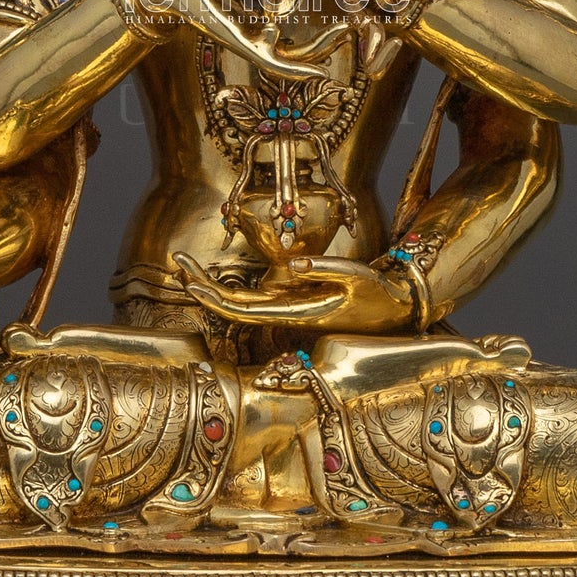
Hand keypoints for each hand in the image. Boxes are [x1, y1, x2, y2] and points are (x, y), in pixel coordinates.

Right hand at [141, 0, 342, 78]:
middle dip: (315, 47)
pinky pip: (274, 17)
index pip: (265, 58)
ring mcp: (243, 24)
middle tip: (345, 31)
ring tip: (340, 17)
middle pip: (283, 51)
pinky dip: (294, 11)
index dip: (293, 70)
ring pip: (284, 35)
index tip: (321, 74)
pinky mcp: (243, 14)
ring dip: (310, 30)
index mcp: (228, 31)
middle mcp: (240, 32)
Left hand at [175, 252, 413, 333]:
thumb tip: (294, 264)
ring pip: (241, 303)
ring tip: (186, 265)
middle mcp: (286, 315)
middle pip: (233, 307)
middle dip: (202, 287)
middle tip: (177, 261)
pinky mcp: (295, 302)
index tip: (189, 279)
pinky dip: (233, 287)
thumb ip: (328, 270)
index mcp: (296, 313)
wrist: (399, 310)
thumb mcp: (360, 277)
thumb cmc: (380, 295)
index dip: (213, 297)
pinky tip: (218, 277)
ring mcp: (289, 309)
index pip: (243, 310)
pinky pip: (256, 298)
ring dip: (213, 287)